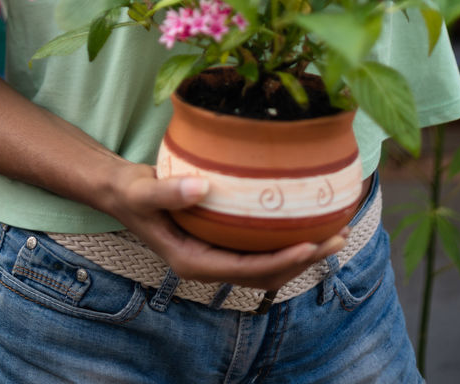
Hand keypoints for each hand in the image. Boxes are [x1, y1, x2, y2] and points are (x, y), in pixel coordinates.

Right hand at [109, 160, 346, 289]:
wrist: (121, 192)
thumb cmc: (131, 191)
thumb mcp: (143, 190)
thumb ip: (168, 191)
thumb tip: (201, 187)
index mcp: (193, 263)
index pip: (247, 270)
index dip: (281, 261)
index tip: (310, 244)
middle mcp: (210, 265)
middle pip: (266, 274)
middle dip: (304, 260)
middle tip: (338, 237)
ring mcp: (217, 255)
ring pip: (268, 265)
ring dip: (302, 253)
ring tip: (334, 232)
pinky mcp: (221, 241)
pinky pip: (259, 247)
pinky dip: (284, 238)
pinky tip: (304, 219)